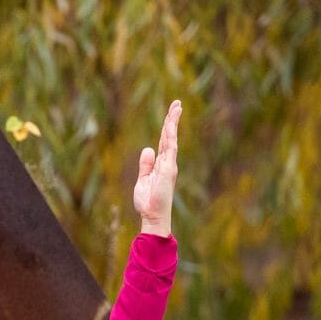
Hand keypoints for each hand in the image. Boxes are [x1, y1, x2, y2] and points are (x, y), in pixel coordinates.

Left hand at [133, 100, 180, 234]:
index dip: (167, 126)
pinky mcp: (168, 171)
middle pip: (170, 136)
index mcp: (161, 163)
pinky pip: (170, 151)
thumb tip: (148, 149)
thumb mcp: (143, 179)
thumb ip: (146, 164)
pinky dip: (171, 138)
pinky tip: (171, 127)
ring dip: (173, 124)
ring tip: (176, 108)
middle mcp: (168, 162)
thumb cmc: (148, 202)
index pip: (165, 141)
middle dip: (173, 119)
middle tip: (177, 103)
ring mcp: (169, 166)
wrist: (152, 216)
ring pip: (172, 140)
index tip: (171, 112)